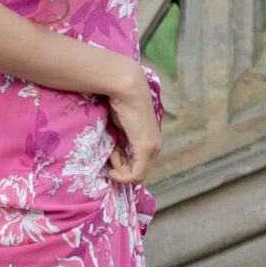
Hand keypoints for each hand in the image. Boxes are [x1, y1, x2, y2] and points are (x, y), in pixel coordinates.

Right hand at [104, 64, 162, 186]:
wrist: (127, 89)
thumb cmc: (121, 103)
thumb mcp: (119, 127)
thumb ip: (120, 140)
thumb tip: (114, 153)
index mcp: (150, 139)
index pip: (139, 163)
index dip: (122, 164)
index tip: (110, 155)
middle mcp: (155, 145)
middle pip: (138, 171)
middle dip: (121, 169)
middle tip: (110, 156)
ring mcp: (153, 147)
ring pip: (137, 174)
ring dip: (120, 170)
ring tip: (111, 154)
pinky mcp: (146, 148)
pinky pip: (137, 174)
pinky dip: (123, 176)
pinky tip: (113, 170)